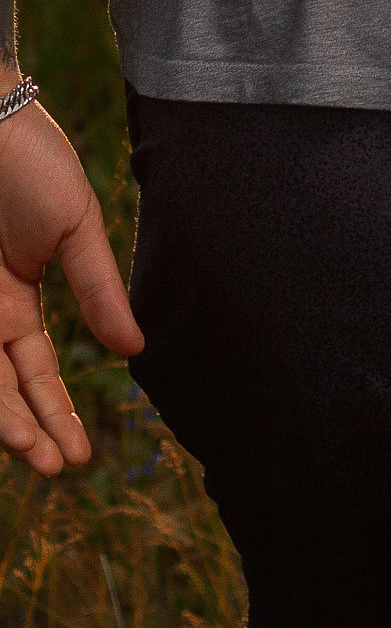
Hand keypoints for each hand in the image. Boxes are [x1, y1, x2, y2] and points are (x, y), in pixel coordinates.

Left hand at [0, 97, 143, 473]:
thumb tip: (134, 347)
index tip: (79, 457)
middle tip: (58, 469)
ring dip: (7, 421)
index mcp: (20, 298)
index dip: (56, 414)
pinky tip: (6, 419)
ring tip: (35, 453)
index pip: (35, 372)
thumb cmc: (34, 163)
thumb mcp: (76, 228)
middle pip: (5, 389)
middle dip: (31, 433)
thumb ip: (98, 288)